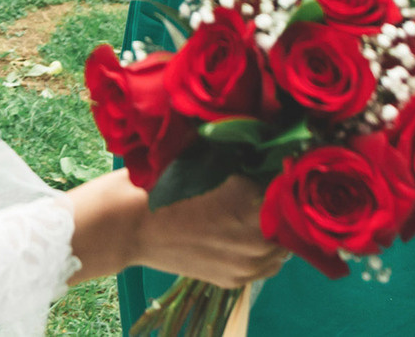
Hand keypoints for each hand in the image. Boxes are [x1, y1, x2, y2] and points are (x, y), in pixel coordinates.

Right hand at [65, 171, 285, 289]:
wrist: (124, 224)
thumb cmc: (158, 180)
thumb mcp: (203, 153)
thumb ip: (242, 149)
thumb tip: (270, 135)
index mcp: (252, 199)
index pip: (290, 180)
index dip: (287, 162)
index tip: (283, 151)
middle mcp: (257, 236)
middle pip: (290, 214)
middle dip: (282, 195)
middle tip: (269, 177)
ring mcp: (247, 263)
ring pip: (284, 243)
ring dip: (276, 223)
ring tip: (258, 205)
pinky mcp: (234, 279)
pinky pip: (268, 264)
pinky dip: (265, 247)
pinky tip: (248, 229)